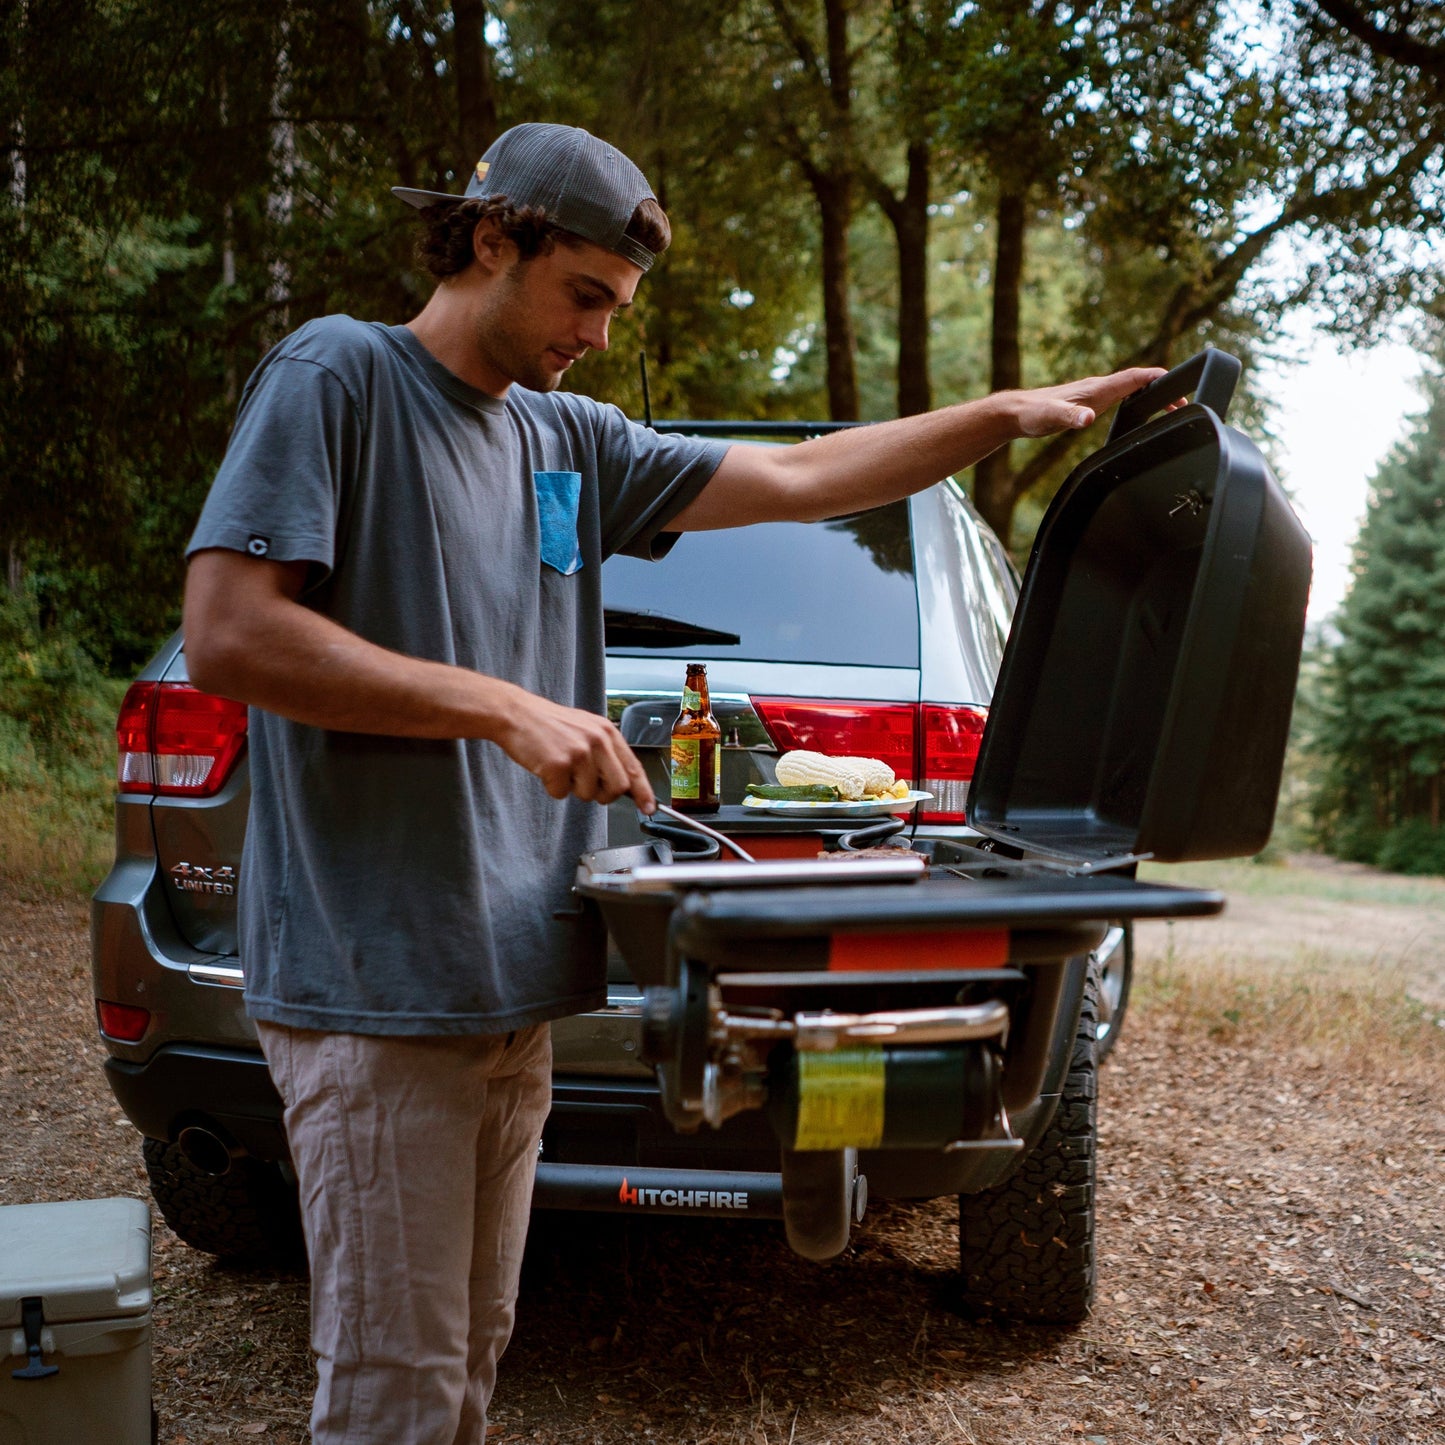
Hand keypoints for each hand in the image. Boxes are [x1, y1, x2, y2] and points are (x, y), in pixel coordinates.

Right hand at [495, 690, 656, 812]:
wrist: (515, 714)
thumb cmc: (548, 724)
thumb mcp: (585, 728)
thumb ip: (605, 751)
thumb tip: (622, 782)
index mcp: (606, 732)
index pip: (633, 767)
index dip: (643, 791)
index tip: (648, 807)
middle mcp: (597, 741)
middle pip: (617, 787)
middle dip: (603, 795)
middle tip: (585, 785)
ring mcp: (578, 753)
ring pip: (588, 794)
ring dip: (572, 788)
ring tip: (560, 766)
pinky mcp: (558, 764)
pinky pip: (561, 793)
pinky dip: (552, 787)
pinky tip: (546, 767)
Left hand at [1010, 366, 1172, 437]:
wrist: (1014, 413)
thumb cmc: (1032, 414)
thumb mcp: (1051, 417)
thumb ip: (1070, 417)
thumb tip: (1088, 418)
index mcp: (1096, 388)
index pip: (1136, 377)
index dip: (1159, 379)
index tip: (1180, 387)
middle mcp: (1098, 387)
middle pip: (1139, 381)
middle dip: (1163, 389)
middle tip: (1182, 405)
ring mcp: (1094, 394)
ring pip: (1131, 388)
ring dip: (1152, 394)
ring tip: (1169, 408)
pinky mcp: (1088, 402)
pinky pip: (1119, 396)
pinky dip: (1136, 400)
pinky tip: (1137, 411)